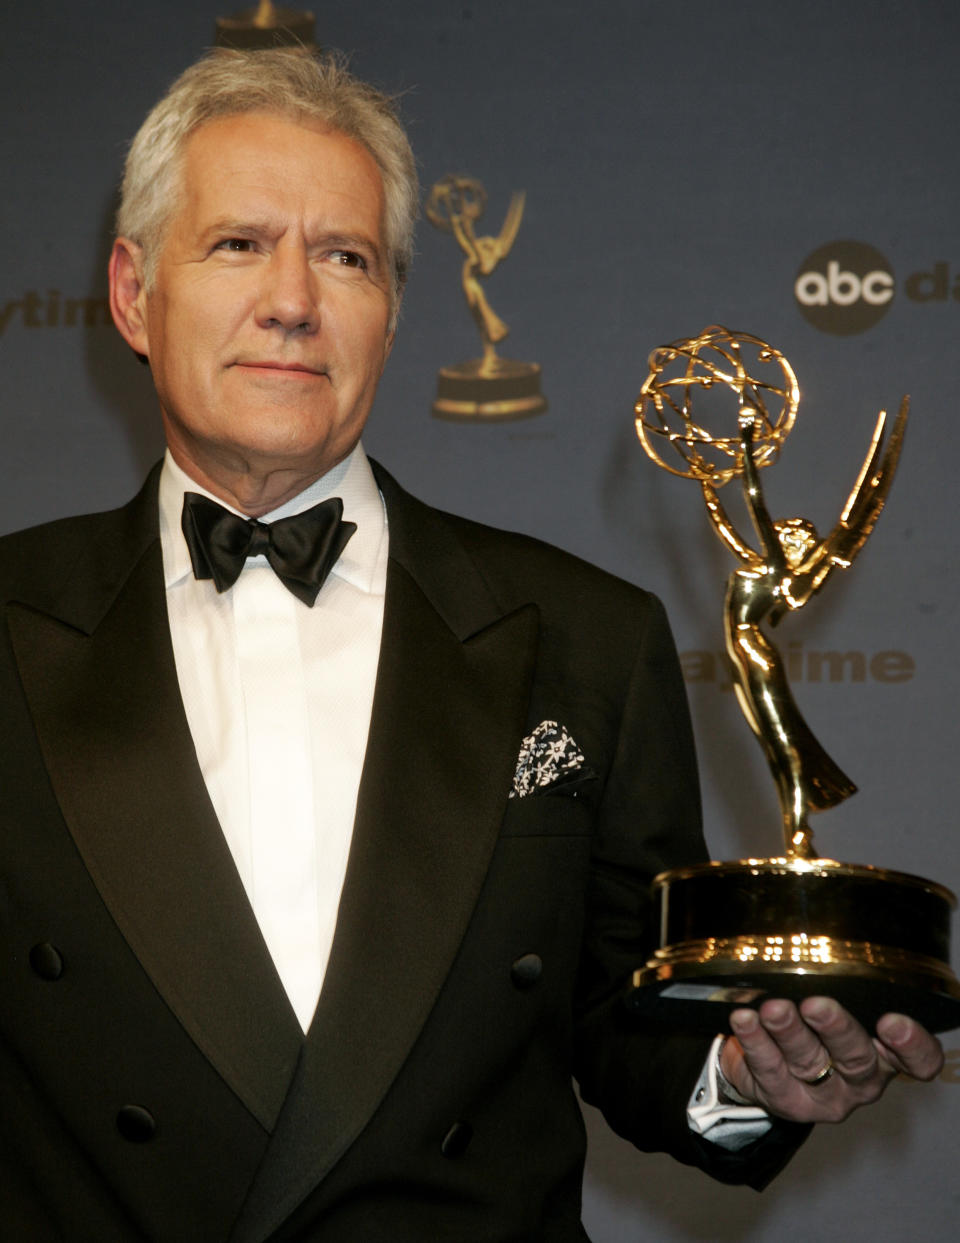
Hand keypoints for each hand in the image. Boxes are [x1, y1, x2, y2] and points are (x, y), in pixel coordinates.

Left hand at [719, 996, 942, 1122]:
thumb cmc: (816, 1030)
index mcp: (886, 1055)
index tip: (892, 1021)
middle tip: (815, 1005)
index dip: (912, 1045)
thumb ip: (847, 991)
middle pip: (856, 1058)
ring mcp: (825, 1095)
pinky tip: (745, 1020)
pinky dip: (755, 1041)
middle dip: (836, 1028)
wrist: (769, 1068)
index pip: (918, 1060)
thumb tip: (826, 950)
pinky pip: (769, 1069)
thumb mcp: (844, 1011)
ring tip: (773, 1009)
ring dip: (789, 1032)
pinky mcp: (787, 1101)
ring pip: (808, 1062)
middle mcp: (861, 1079)